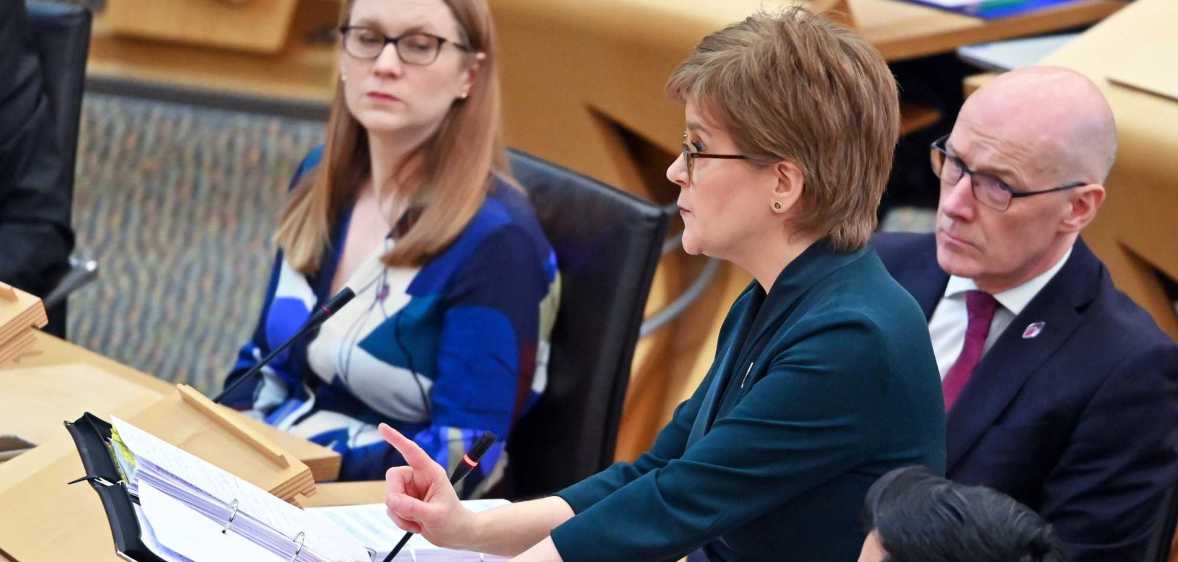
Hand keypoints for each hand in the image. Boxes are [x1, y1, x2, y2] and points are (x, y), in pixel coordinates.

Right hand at [380, 423, 475, 548]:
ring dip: (400, 514)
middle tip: (409, 512)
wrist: (456, 535)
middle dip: (396, 497)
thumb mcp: (435, 515)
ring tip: (419, 521)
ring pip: (390, 496)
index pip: (411, 451)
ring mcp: (411, 490)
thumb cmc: (453, 520)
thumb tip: (392, 501)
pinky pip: (391, 508)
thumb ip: (413, 508)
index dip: (396, 439)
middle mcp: (418, 478)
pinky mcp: (405, 502)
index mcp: (431, 472)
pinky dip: (400, 520)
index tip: (382, 428)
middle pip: (392, 478)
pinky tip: (415, 524)